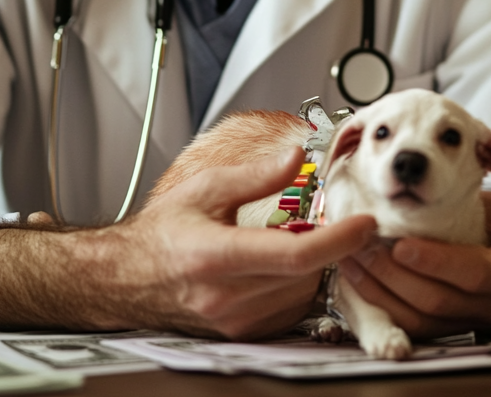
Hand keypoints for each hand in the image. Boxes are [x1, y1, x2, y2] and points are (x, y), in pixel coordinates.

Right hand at [0, 148, 374, 336]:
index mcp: (218, 257)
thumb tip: (297, 157)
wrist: (126, 279)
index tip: (365, 224)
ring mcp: (236, 322)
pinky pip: (289, 310)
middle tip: (332, 216)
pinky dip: (296, 284)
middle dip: (327, 245)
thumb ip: (254, 174)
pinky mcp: (242, 334)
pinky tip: (281, 262)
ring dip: (312, 266)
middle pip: (305, 276)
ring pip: (301, 294)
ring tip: (298, 235)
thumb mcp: (203, 188)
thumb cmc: (160, 233)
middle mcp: (228, 297)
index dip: (337, 240)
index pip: (294, 254)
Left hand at [337, 191, 490, 337]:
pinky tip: (358, 279)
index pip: (475, 273)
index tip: (400, 244)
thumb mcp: (490, 205)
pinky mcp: (445, 331)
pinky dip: (379, 303)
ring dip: (378, 289)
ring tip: (352, 259)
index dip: (435, 261)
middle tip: (363, 246)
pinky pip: (408, 325)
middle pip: (438, 300)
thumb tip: (416, 177)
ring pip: (419, 318)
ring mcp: (468, 321)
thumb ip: (461, 201)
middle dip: (393, 274)